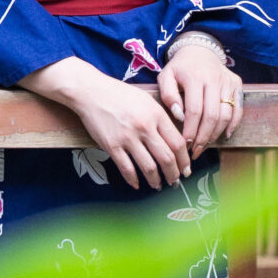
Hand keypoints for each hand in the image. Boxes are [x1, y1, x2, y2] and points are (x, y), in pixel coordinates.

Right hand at [20, 56, 191, 189]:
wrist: (91, 91)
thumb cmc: (120, 95)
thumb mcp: (147, 100)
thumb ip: (161, 118)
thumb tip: (176, 139)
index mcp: (156, 115)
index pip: (178, 143)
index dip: (184, 160)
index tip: (186, 169)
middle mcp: (145, 127)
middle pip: (167, 158)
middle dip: (174, 174)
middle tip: (175, 181)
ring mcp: (128, 137)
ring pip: (149, 167)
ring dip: (156, 180)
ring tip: (158, 185)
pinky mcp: (111, 145)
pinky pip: (126, 168)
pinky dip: (133, 180)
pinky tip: (137, 184)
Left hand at [159, 37, 243, 150]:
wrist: (199, 49)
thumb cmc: (180, 67)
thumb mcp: (166, 76)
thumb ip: (168, 95)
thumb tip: (179, 115)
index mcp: (194, 77)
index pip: (194, 110)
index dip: (190, 130)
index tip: (184, 144)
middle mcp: (213, 79)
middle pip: (212, 116)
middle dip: (203, 137)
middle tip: (196, 151)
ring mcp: (227, 82)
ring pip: (226, 114)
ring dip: (216, 134)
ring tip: (205, 145)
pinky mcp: (237, 84)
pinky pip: (238, 108)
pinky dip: (233, 124)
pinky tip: (224, 136)